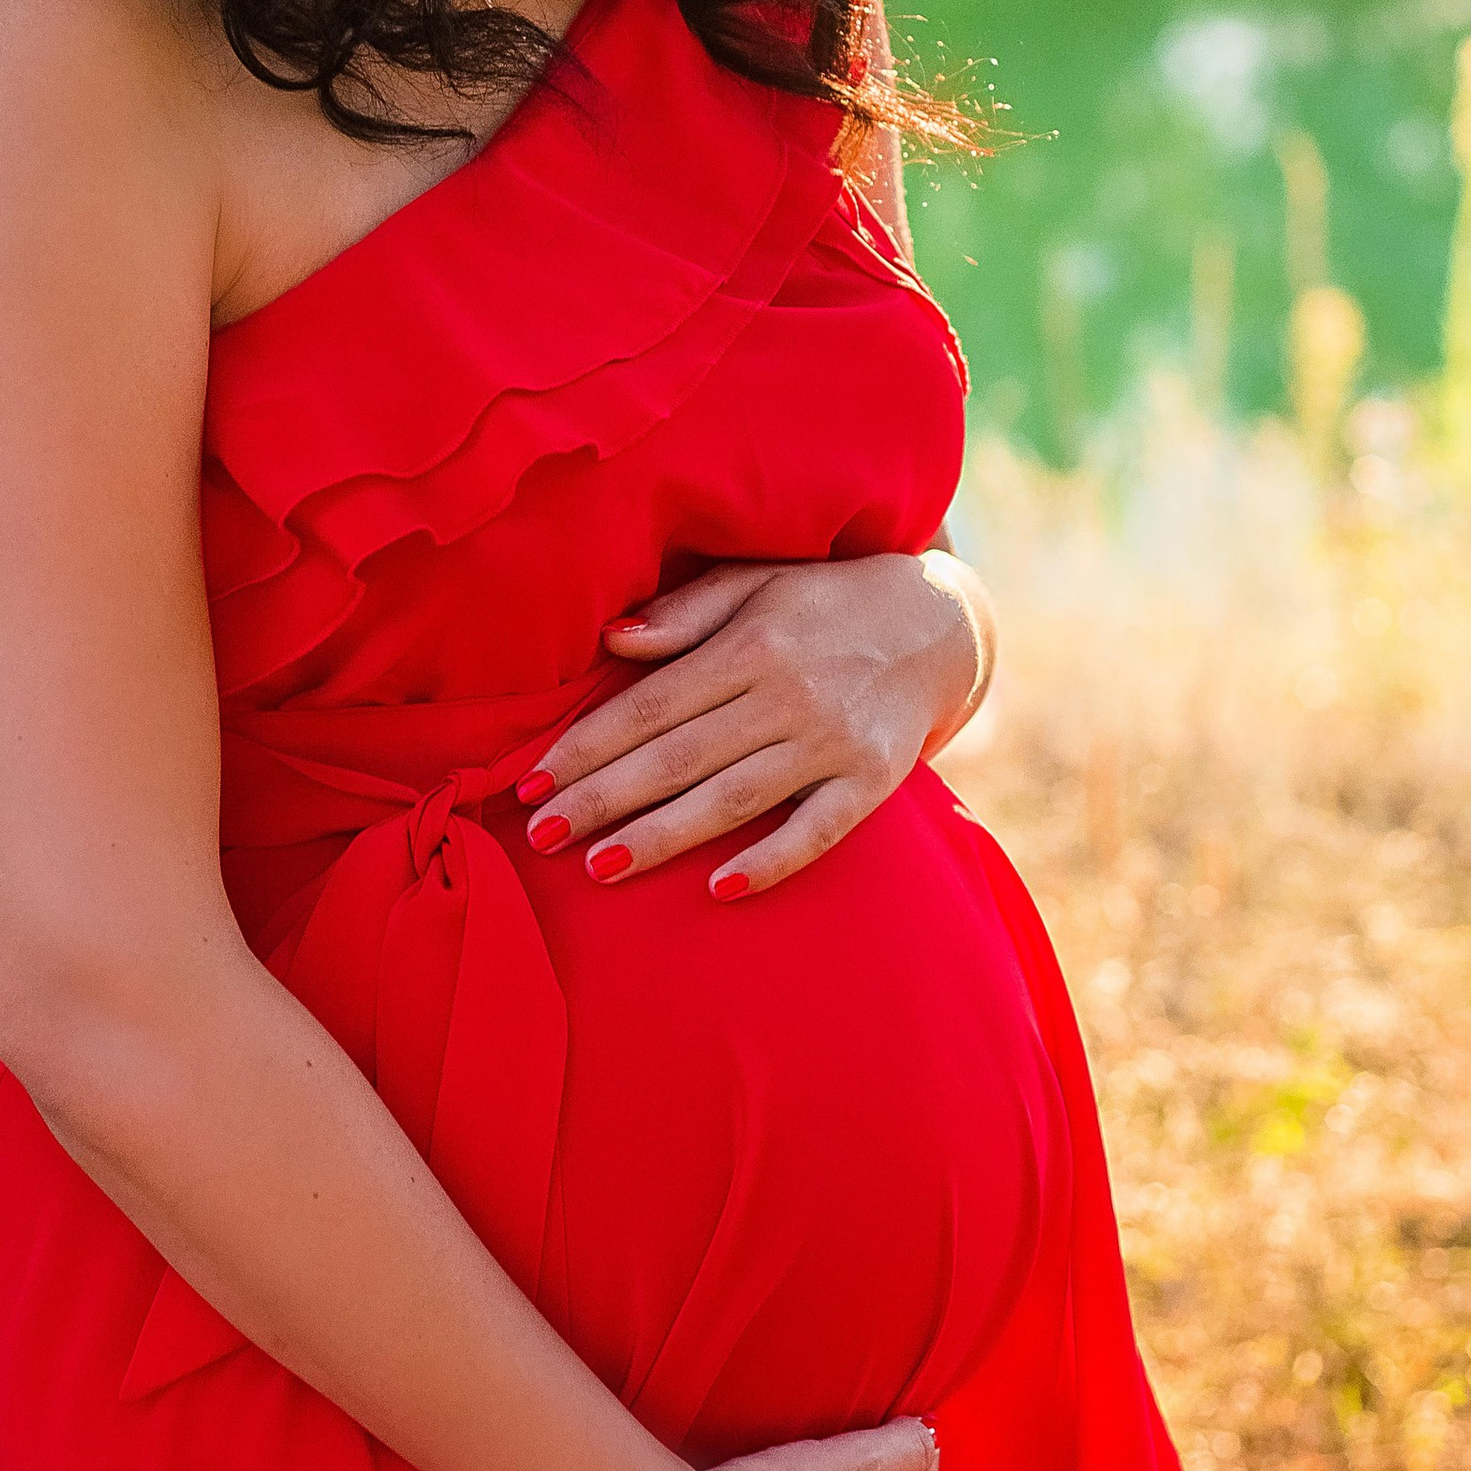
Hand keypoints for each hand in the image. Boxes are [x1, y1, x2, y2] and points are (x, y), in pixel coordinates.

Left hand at [519, 550, 993, 897]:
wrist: (939, 623)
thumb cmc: (822, 603)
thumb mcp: (756, 582)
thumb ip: (685, 612)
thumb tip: (611, 640)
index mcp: (750, 643)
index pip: (650, 705)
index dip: (587, 746)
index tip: (530, 782)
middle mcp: (788, 693)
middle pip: (678, 756)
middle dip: (604, 798)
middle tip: (541, 835)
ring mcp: (833, 740)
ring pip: (733, 797)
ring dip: (663, 836)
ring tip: (600, 868)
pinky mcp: (873, 781)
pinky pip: (817, 830)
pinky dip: (771, 860)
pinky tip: (719, 888)